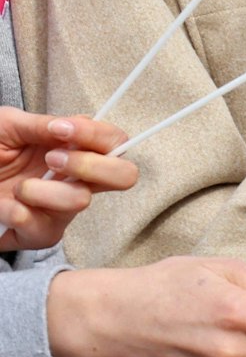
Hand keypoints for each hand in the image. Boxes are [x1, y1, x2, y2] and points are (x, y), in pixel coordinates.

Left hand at [0, 111, 136, 251]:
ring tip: (18, 187)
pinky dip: (23, 216)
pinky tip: (6, 207)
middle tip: (53, 160)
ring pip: (80, 202)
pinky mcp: (37, 232)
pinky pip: (47, 231)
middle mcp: (73, 177)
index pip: (115, 142)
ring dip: (46, 191)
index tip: (61, 131)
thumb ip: (41, 124)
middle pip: (123, 176)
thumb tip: (70, 127)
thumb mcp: (7, 124)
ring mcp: (58, 207)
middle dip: (92, 167)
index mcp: (71, 147)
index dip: (97, 136)